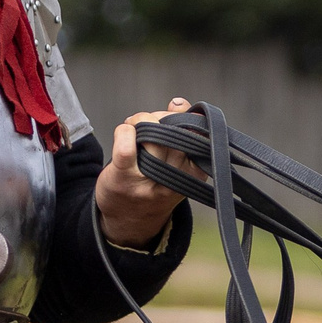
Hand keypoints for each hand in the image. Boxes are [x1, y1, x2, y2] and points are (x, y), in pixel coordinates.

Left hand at [99, 97, 194, 246]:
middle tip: (152, 121)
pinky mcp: (123, 177)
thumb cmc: (155, 181)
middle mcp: (173, 180)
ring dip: (142, 121)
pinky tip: (126, 131)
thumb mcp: (179, 162)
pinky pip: (126, 148)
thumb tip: (178, 102)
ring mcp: (147, 180)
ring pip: (152, 136)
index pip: (198, 138)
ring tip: (136, 127)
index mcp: (193, 175)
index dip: (187, 120)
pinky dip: (126, 131)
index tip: (178, 118)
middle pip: (174, 134)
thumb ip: (182, 130)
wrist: (128, 220)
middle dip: (162, 118)